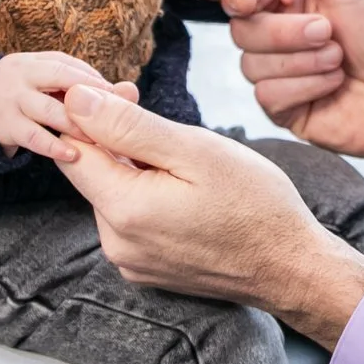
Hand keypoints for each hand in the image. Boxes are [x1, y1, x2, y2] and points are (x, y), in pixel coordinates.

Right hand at [0, 52, 138, 161]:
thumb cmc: (27, 104)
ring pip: (50, 110)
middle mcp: (19, 73)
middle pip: (62, 79)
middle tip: (117, 116)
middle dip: (90, 97)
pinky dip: (55, 146)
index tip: (120, 98)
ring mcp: (9, 98)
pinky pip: (34, 136)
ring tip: (100, 140)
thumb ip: (86, 90)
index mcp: (35, 61)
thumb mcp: (51, 90)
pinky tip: (74, 155)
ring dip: (77, 125)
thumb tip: (132, 90)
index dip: (96, 81)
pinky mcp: (4, 125)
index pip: (72, 65)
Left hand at [56, 85, 363, 345]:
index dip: (90, 113)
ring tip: (186, 162)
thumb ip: (129, 126)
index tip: (128, 94)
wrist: (292, 268)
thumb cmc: (255, 204)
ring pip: (114, 195)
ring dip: (137, 169)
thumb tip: (75, 100)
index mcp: (122, 211)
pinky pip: (133, 220)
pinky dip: (150, 196)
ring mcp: (131, 261)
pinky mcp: (147, 269)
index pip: (72, 150)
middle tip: (166, 121)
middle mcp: (115, 243)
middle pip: (93, 173)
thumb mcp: (196, 151)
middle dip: (118, 140)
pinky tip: (188, 192)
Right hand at [228, 0, 363, 174]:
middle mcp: (280, 37)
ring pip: (250, 64)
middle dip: (286, 32)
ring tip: (339, 59)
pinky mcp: (286, 109)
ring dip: (302, 61)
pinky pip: (267, 96)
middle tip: (328, 30)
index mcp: (290, 3)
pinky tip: (335, 84)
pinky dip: (305, 86)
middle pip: (242, 29)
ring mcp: (281, 74)